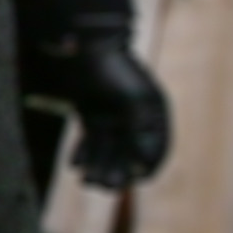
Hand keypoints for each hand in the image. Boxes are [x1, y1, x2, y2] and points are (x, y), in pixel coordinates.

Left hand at [61, 15, 170, 189]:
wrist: (84, 47)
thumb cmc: (113, 71)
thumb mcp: (132, 100)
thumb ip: (139, 130)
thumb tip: (143, 163)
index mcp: (153, 115)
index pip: (157, 149)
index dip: (148, 165)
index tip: (136, 177)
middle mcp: (134, 120)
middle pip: (129, 154)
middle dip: (118, 171)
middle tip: (106, 186)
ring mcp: (112, 118)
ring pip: (107, 152)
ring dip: (99, 167)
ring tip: (89, 181)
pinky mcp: (91, 116)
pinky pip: (90, 143)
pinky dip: (84, 155)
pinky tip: (76, 166)